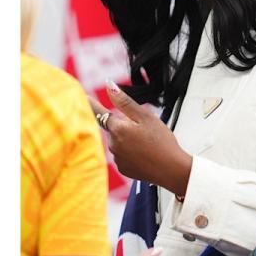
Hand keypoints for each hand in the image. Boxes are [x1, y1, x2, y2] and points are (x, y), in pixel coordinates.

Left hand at [103, 79, 191, 195]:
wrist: (172, 170)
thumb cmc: (161, 141)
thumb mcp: (146, 117)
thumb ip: (125, 101)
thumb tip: (109, 85)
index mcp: (118, 129)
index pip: (100, 113)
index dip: (92, 104)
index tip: (83, 97)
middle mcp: (113, 145)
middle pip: (115, 129)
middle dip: (126, 126)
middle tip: (146, 130)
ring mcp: (117, 159)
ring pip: (120, 142)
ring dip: (129, 140)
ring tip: (149, 144)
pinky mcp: (123, 169)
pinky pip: (123, 156)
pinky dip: (132, 153)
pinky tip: (146, 155)